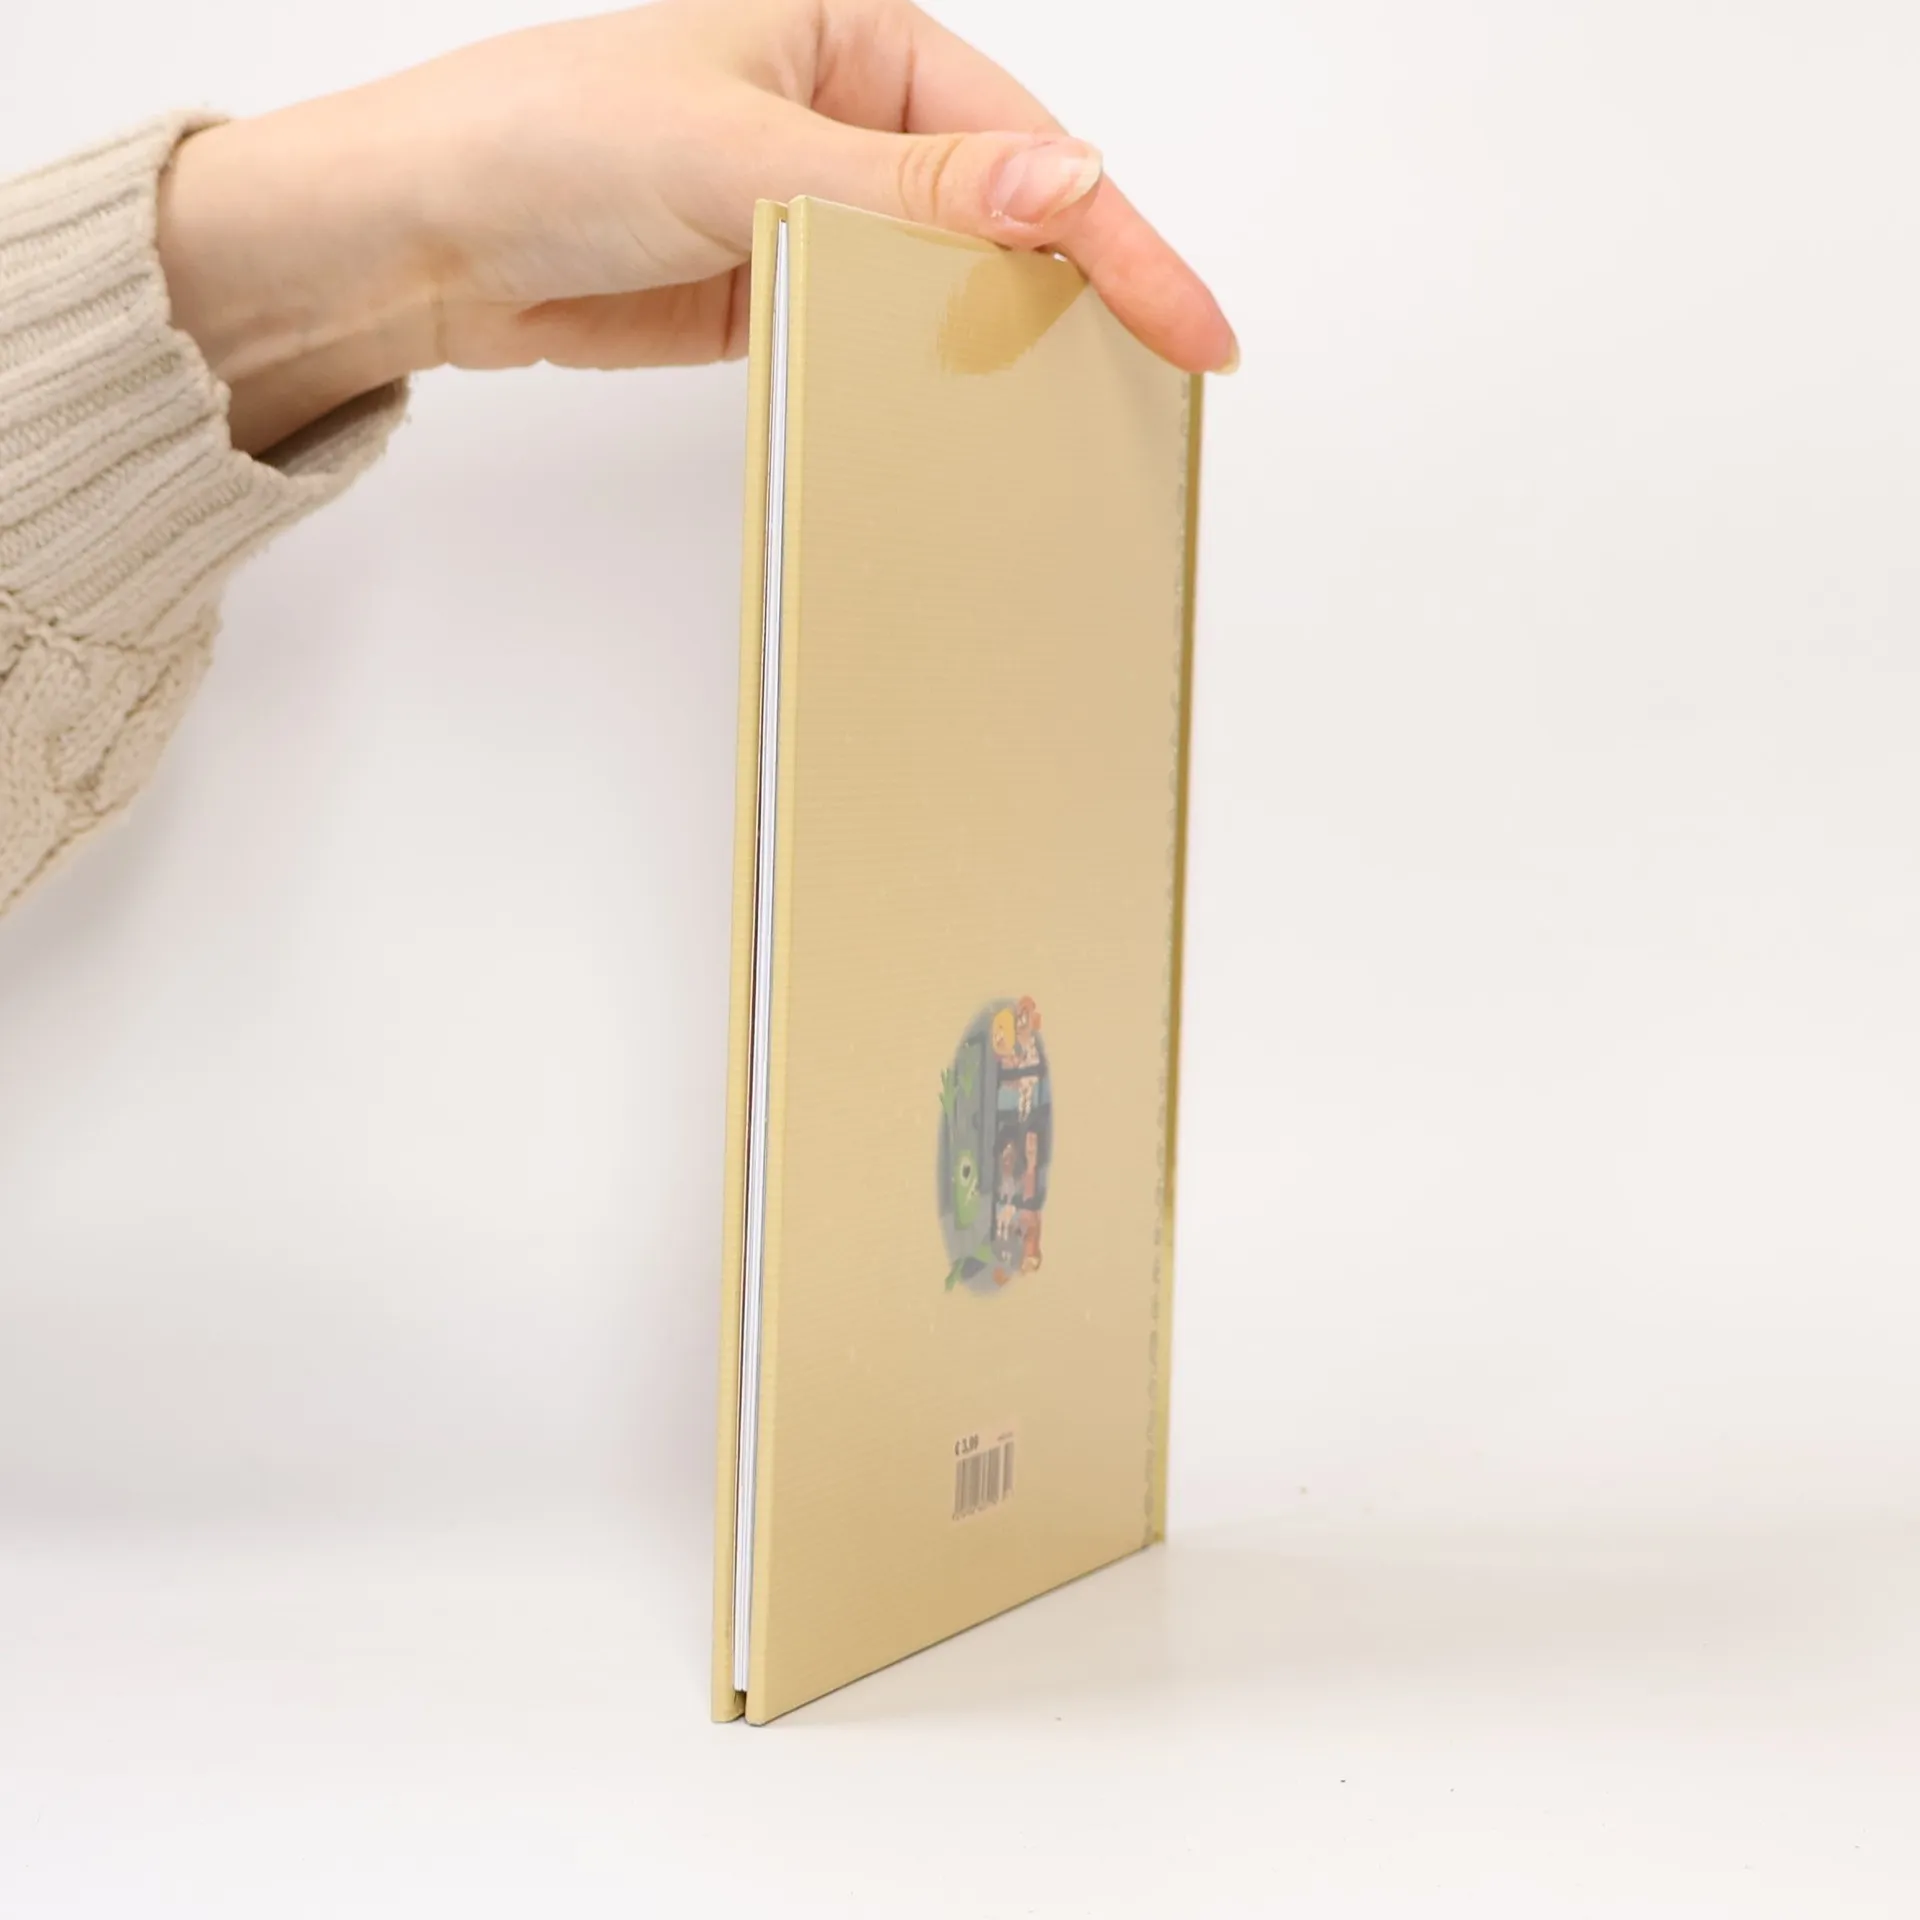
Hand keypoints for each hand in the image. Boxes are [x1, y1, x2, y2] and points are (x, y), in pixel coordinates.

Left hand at [157, 0, 1236, 453]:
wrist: (426, 239)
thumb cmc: (544, 139)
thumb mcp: (738, 148)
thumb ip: (905, 186)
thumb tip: (1058, 190)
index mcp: (858, 41)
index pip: (1023, 147)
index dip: (1115, 237)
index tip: (1185, 322)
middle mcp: (853, 123)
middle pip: (1009, 216)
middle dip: (1083, 294)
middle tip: (1165, 383)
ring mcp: (823, 215)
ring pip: (954, 284)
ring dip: (1007, 343)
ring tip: (1083, 415)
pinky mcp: (786, 293)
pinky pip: (886, 335)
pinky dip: (928, 375)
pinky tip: (968, 413)